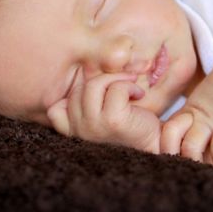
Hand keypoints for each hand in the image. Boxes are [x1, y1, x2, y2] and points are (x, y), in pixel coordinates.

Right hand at [47, 69, 161, 153]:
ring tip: (131, 87)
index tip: (101, 91)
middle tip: (124, 84)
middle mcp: (78, 132)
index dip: (77, 90)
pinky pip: (115, 89)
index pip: (55, 107)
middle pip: (79, 88)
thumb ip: (88, 98)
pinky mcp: (112, 121)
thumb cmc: (131, 129)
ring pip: (93, 85)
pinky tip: (139, 95)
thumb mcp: (100, 113)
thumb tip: (86, 65)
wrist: (157, 146)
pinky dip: (129, 86)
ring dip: (116, 80)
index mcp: (72, 132)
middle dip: (103, 81)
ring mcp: (93, 127)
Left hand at [160, 55, 212, 167]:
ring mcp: (209, 122)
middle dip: (172, 156)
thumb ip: (194, 120)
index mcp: (184, 115)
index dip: (166, 148)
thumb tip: (193, 145)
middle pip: (169, 138)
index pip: (166, 133)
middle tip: (182, 171)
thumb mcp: (203, 105)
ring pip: (190, 147)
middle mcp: (192, 119)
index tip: (172, 163)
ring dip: (195, 163)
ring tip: (202, 175)